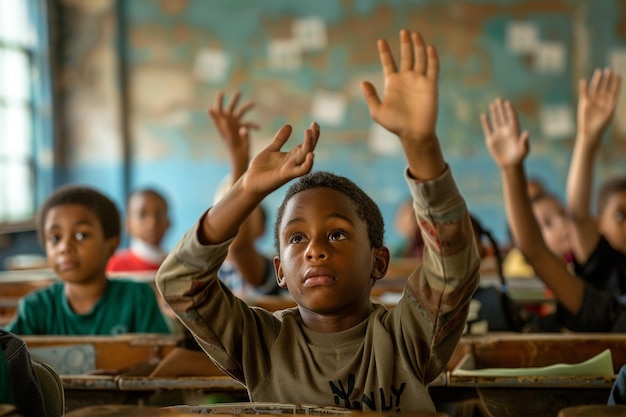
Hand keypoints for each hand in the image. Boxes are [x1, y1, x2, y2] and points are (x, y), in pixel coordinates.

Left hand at [208, 90, 259, 164]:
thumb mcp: (236, 144)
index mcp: (225, 127)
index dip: (219, 103)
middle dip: (233, 101)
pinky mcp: (241, 131)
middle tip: (239, 92)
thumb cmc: (236, 154)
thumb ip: (237, 134)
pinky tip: (259, 129)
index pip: (219, 112)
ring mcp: (235, 127)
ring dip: (246, 108)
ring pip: (240, 114)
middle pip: (229, 109)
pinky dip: (252, 125)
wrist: (239, 162)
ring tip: (254, 103)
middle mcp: (229, 125)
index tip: (221, 93)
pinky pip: (247, 124)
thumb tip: (242, 127)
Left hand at [242, 122, 319, 194]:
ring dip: (310, 145)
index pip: (305, 145)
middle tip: (315, 125)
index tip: (314, 124)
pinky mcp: (285, 174)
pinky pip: (301, 171)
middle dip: (314, 137)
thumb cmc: (260, 169)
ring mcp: (290, 169)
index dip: (311, 135)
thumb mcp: (271, 149)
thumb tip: (289, 126)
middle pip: (308, 149)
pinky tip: (310, 154)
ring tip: (310, 133)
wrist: (249, 183)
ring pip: (306, 157)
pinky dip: (308, 164)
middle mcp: (293, 163)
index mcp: (291, 157)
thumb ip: (280, 139)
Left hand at [361, 29, 438, 143]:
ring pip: (419, 58)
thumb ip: (371, 96)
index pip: (388, 63)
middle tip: (403, 31)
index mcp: (392, 83)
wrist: (413, 133)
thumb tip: (363, 82)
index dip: (385, 52)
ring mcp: (419, 81)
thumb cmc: (395, 124)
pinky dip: (431, 57)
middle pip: (406, 56)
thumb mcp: (378, 111)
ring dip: (418, 46)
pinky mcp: (431, 85)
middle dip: (405, 43)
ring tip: (415, 34)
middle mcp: (406, 79)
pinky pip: (432, 68)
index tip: (381, 41)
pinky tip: (429, 47)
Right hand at [481, 98, 529, 168]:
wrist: (510, 165)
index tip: (507, 102)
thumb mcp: (524, 149)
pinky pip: (488, 129)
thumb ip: (525, 141)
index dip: (510, 110)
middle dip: (501, 108)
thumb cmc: (519, 157)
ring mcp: (498, 134)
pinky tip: (483, 115)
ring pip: (496, 120)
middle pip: (503, 116)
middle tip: (499, 99)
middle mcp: (506, 131)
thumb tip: (527, 132)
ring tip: (493, 103)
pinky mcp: (491, 140)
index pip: (512, 117)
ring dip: (495, 112)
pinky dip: (485, 122)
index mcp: (514, 131)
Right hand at [577, 68, 620, 144]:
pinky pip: (584, 93)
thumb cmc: (602, 124)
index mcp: (610, 102)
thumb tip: (613, 95)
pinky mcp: (584, 102)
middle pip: (605, 86)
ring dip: (597, 80)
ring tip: (599, 71)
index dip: (616, 82)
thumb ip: (611, 103)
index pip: (614, 89)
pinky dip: (583, 87)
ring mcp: (593, 100)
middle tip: (609, 69)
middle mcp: (602, 100)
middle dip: (607, 78)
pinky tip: (583, 81)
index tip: (618, 74)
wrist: (591, 131)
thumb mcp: (609, 112)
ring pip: (595, 87)